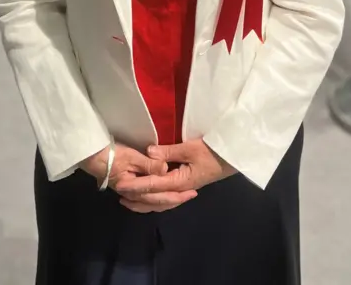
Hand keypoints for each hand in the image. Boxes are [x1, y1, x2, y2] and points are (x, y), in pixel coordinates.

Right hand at [80, 144, 195, 213]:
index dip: (176, 195)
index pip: (160, 196)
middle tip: (190, 196)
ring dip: (166, 201)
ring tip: (179, 198)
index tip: (191, 192)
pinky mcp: (127, 189)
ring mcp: (129, 194)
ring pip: (151, 203)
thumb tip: (166, 170)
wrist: (92, 156)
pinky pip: (144, 200)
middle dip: (175, 200)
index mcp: (135, 189)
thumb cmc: (112, 155)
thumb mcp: (131, 156)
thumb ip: (149, 164)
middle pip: (157, 202)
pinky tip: (158, 199)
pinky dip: (154, 201)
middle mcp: (132, 196)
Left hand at [115, 139, 235, 212]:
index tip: (121, 185)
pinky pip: (166, 198)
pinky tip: (148, 198)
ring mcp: (183, 190)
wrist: (230, 158)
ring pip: (160, 202)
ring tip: (129, 200)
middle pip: (154, 199)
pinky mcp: (185, 187)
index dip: (136, 185)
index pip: (153, 185)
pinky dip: (154, 200)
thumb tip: (149, 152)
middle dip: (136, 197)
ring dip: (144, 202)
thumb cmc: (211, 152)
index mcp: (179, 182)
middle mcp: (179, 190)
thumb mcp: (190, 148)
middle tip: (120, 194)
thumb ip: (168, 151)